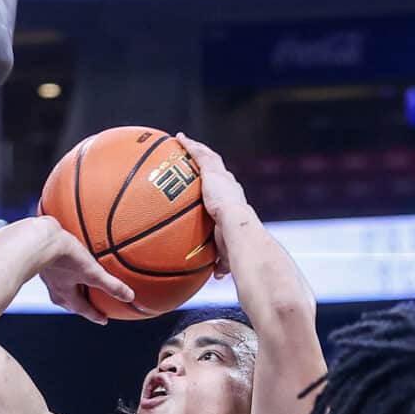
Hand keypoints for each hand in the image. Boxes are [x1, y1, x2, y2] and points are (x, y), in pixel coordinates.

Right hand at [31, 218, 135, 322]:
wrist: (40, 238)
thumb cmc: (65, 257)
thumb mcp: (92, 272)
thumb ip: (111, 285)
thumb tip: (130, 297)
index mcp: (65, 294)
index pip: (83, 309)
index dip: (95, 315)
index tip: (103, 320)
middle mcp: (54, 287)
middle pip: (69, 301)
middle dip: (80, 304)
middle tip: (89, 305)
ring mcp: (47, 274)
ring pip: (61, 285)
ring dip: (71, 286)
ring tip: (79, 281)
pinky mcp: (44, 258)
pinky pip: (58, 268)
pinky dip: (66, 269)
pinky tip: (69, 258)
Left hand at [172, 133, 244, 276]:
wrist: (237, 227)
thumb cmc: (235, 243)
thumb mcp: (226, 252)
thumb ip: (221, 262)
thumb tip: (217, 276)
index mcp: (234, 201)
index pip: (226, 189)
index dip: (220, 184)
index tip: (212, 182)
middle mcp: (230, 184)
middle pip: (218, 169)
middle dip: (208, 162)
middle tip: (198, 158)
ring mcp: (221, 176)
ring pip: (208, 157)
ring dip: (197, 148)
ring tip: (184, 141)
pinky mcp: (211, 170)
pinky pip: (197, 153)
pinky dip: (188, 145)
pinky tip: (177, 138)